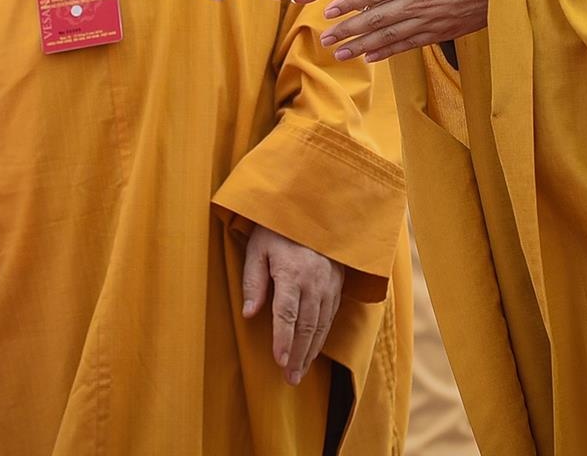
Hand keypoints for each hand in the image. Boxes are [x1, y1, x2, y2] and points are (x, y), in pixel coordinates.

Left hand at [241, 224, 344, 385]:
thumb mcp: (257, 248)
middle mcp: (314, 281)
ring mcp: (328, 284)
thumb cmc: (277, 228)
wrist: (312, 208)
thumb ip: (253, 281)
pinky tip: (313, 349)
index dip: (283, 340)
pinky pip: (330, 315)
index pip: (287, 314)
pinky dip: (322, 336)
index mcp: (291, 272)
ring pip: (321, 324)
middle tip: (290, 378)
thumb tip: (249, 314)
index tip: (279, 362)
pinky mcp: (336, 284)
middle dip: (298, 355)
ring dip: (310, 351)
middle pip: (306, 326)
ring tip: (300, 372)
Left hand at [320, 0, 497, 61]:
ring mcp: (430, 19)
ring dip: (362, 46)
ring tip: (339, 53)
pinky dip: (388, 51)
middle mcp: (418, 2)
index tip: (327, 12)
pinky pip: (409, 44)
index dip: (348, 3)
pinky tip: (372, 56)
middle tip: (324, 39)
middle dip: (348, 30)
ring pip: (389, 36)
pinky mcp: (442, 30)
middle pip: (376, 19)